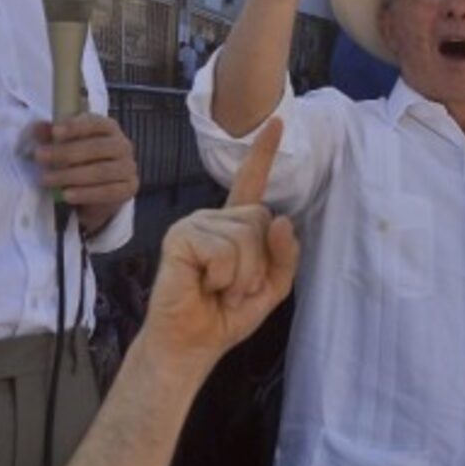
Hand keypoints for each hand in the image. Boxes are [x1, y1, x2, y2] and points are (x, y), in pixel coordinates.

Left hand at [35, 113, 139, 233]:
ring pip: (101, 171)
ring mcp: (128, 167)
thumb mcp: (63, 144)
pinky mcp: (128, 188)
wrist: (96, 190)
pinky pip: (108, 192)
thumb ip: (51, 136)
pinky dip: (86, 194)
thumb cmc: (80, 159)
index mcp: (109, 128)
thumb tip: (37, 128)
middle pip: (97, 148)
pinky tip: (66, 195)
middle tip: (40, 157)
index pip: (96, 123)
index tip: (55, 132)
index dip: (75, 126)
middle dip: (66, 152)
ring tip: (47, 180)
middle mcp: (123, 145)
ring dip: (71, 175)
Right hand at [139, 120, 298, 369]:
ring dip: (242, 275)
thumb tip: (283, 219)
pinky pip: (223, 249)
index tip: (277, 122)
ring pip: (246, 236)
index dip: (264, 153)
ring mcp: (194, 224)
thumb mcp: (272, 286)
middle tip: (235, 288)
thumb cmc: (227, 314)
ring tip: (220, 290)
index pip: (252, 183)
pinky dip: (224, 275)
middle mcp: (214, 218)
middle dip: (259, 262)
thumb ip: (285, 254)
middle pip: (262, 219)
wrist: (193, 343)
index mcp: (235, 226)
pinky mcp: (179, 236)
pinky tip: (205, 285)